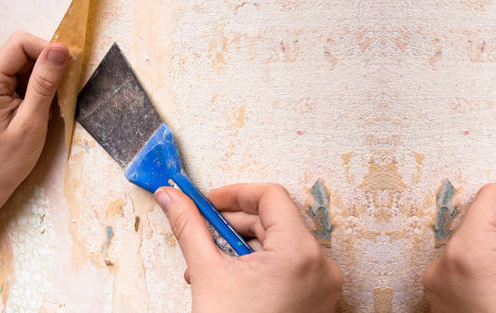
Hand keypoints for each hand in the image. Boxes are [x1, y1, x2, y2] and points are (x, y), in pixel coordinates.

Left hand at [0, 30, 67, 198]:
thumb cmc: (11, 158)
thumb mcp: (32, 121)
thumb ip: (45, 83)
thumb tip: (60, 49)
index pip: (20, 44)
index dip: (46, 50)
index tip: (66, 70)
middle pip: (23, 50)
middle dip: (47, 66)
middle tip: (59, 93)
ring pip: (26, 62)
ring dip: (44, 78)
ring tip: (48, 105)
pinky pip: (23, 75)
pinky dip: (38, 86)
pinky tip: (41, 106)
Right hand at [154, 184, 342, 312]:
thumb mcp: (207, 273)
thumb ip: (189, 227)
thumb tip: (172, 197)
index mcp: (299, 253)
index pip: (270, 196)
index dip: (235, 193)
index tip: (209, 201)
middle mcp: (320, 267)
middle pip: (275, 220)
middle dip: (234, 225)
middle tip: (203, 231)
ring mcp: (322, 286)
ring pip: (281, 245)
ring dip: (243, 247)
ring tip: (212, 265)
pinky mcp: (317, 301)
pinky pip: (289, 267)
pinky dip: (260, 265)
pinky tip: (232, 278)